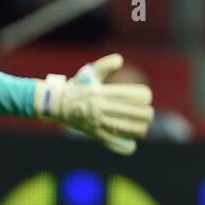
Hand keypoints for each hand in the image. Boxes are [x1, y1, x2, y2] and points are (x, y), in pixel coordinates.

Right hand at [34, 54, 154, 154]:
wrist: (55, 104)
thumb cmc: (76, 87)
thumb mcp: (89, 73)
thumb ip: (105, 65)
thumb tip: (120, 59)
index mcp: (102, 92)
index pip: (130, 95)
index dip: (143, 97)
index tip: (146, 97)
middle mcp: (100, 107)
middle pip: (132, 113)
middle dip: (145, 114)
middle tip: (149, 114)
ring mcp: (97, 122)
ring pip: (124, 128)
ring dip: (138, 129)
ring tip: (144, 128)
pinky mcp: (93, 133)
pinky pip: (111, 142)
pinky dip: (123, 146)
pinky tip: (131, 145)